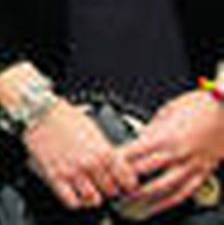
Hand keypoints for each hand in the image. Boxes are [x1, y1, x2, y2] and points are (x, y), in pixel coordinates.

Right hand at [21, 100, 138, 210]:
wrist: (40, 112)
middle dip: (108, 189)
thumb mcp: (94, 130)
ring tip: (89, 190)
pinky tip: (74, 194)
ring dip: (92, 197)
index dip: (127, 184)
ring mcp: (73, 171)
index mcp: (105, 151)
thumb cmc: (65, 116)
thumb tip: (116, 165)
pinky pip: (71, 201)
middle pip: (111, 192)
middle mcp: (91, 164)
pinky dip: (75, 201)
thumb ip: (106, 150)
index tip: (123, 184)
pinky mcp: (55, 176)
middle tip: (102, 185)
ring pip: (93, 200)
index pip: (128, 181)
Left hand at [117, 90, 223, 215]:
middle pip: (144, 172)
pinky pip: (185, 191)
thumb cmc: (199, 105)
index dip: (116, 161)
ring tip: (131, 202)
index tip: (105, 166)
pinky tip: (160, 205)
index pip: (133, 152)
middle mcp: (177, 153)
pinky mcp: (204, 171)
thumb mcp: (167, 111)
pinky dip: (170, 201)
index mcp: (165, 136)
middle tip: (112, 186)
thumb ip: (152, 128)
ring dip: (145, 196)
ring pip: (163, 187)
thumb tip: (139, 138)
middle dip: (125, 180)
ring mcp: (191, 165)